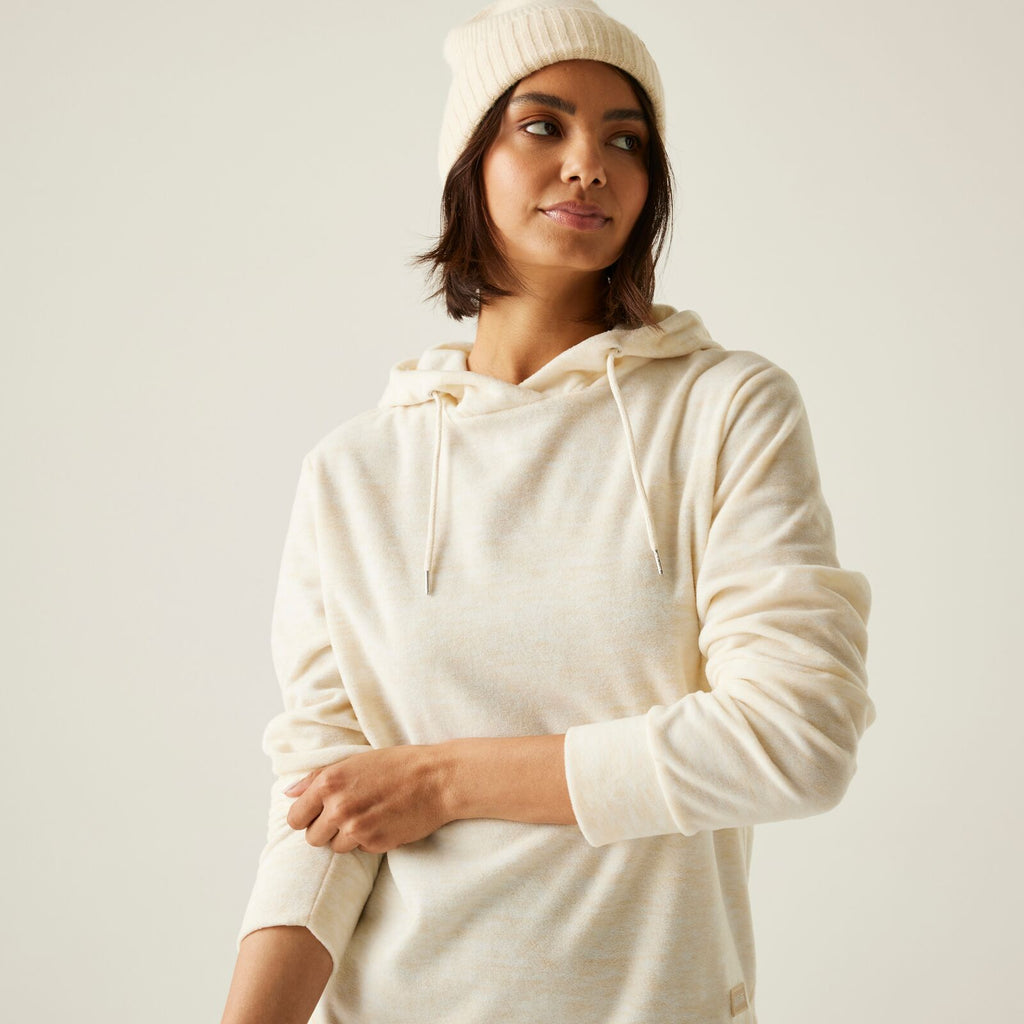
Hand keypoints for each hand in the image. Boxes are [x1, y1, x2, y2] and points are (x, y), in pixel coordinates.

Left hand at [282, 744, 451, 853]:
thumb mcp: (355, 761)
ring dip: (348, 836)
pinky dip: (369, 839)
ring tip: (369, 816)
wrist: (436, 779)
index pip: (295, 818)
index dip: (307, 817)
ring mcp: (356, 829)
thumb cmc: (397, 765)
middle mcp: (338, 808)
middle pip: (312, 838)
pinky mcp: (374, 844)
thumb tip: (289, 792)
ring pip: (335, 847)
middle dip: (326, 830)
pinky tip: (384, 821)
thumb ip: (318, 778)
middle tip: (348, 814)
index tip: (319, 813)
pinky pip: (360, 849)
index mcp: (328, 783)